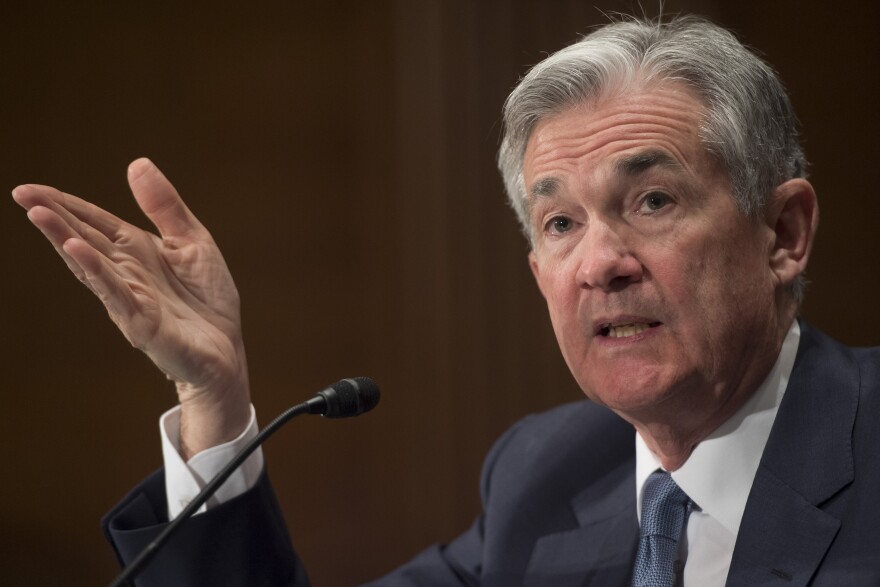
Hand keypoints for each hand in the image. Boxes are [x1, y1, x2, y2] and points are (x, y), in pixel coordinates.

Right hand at [12, 158, 250, 457]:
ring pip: (92, 265)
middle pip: (84, 238)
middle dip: (55, 217)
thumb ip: (165, 207)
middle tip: (22, 194)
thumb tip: (137, 163)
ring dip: (65, 239)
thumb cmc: (207, 299)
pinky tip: (77, 250)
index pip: (94, 221)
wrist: (227, 350)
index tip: (29, 189)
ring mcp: (130, 298)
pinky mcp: (142, 323)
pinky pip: (116, 293)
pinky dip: (97, 272)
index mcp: (137, 250)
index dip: (65, 204)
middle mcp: (126, 273)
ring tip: (39, 214)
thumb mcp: (193, 242)